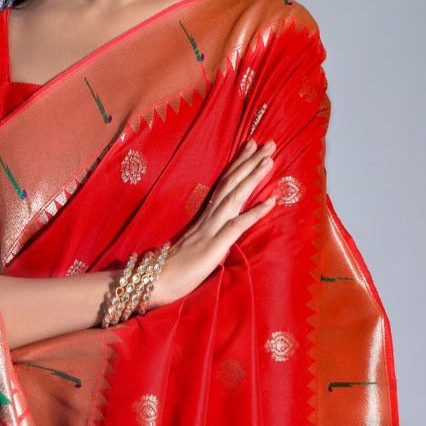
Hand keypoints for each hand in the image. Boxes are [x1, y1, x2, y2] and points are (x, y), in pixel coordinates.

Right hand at [150, 140, 276, 306]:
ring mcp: (211, 230)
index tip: (251, 146)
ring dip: (253, 177)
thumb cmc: (170, 269)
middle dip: (250, 162)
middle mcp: (207, 218)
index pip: (223, 184)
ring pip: (234, 197)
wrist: (153, 282)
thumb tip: (217, 232)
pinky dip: (255, 212)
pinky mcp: (214, 246)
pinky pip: (237, 226)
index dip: (237, 165)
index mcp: (203, 217)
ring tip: (270, 160)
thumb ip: (205, 235)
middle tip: (269, 143)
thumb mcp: (192, 247)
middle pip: (230, 184)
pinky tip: (271, 201)